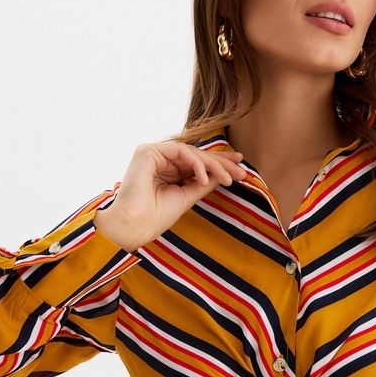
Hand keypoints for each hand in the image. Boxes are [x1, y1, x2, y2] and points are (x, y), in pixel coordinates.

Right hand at [94, 141, 245, 250]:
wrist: (134, 225)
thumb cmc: (155, 216)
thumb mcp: (187, 197)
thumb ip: (202, 183)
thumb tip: (221, 175)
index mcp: (166, 170)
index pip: (196, 163)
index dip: (219, 165)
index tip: (240, 171)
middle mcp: (159, 160)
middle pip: (196, 155)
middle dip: (221, 163)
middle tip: (241, 172)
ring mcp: (153, 154)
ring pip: (191, 152)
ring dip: (212, 165)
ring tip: (227, 179)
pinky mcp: (148, 151)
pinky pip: (179, 150)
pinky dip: (195, 163)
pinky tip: (204, 177)